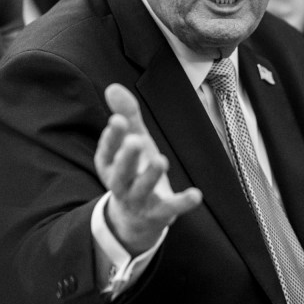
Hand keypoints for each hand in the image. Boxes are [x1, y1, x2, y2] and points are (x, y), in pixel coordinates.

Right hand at [94, 83, 201, 255]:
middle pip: (121, 173)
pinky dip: (183, 202)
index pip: (108, 151)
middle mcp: (121, 184)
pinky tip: (196, 194)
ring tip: (161, 161)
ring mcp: (140, 200)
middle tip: (135, 141)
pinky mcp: (159, 212)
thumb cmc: (134, 169)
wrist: (136, 217)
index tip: (118, 121)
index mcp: (110, 166)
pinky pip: (171, 208)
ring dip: (150, 176)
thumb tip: (113, 87)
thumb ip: (127, 115)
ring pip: (142, 190)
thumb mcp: (131, 141)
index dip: (112, 137)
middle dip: (127, 158)